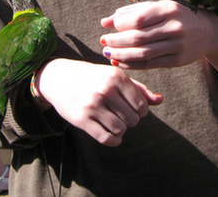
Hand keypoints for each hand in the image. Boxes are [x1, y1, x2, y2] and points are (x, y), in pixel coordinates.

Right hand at [34, 58, 162, 146]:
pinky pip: (106, 138)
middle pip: (133, 119)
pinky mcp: (82, 119)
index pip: (142, 105)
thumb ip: (138, 88)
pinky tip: (112, 135)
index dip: (141, 111)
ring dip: (121, 130)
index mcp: (116, 77)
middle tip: (122, 115)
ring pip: (121, 130)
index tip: (133, 109)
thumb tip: (160, 100)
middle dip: (131, 120)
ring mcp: (93, 105)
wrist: (58, 77)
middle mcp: (106, 90)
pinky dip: (113, 140)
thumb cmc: (92, 76)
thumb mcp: (114, 76)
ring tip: (116, 123)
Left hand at [99, 0, 217, 69]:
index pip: (138, 19)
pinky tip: (121, 62)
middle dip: (116, 41)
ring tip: (108, 53)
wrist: (207, 32)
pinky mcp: (178, 60)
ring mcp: (178, 45)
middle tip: (103, 42)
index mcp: (168, 9)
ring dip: (122, 55)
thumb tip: (105, 22)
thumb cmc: (176, 16)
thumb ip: (131, 13)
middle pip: (139, 38)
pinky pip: (150, 64)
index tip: (108, 27)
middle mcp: (174, 27)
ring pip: (143, 54)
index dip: (119, 25)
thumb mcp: (158, 8)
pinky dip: (132, 65)